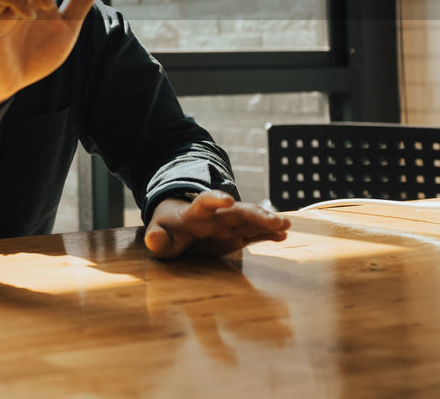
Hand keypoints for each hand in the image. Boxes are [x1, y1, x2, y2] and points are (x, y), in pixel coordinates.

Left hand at [144, 190, 290, 257]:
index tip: (226, 198)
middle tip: (277, 220)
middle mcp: (217, 216)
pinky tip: (283, 235)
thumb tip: (154, 241)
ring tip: (286, 225)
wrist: (179, 223)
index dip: (214, 198)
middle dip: (257, 214)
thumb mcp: (159, 234)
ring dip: (268, 222)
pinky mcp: (237, 235)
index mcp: (195, 214)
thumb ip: (157, 239)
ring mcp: (229, 225)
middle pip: (238, 211)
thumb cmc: (168, 229)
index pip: (204, 202)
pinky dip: (268, 234)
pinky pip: (255, 233)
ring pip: (251, 220)